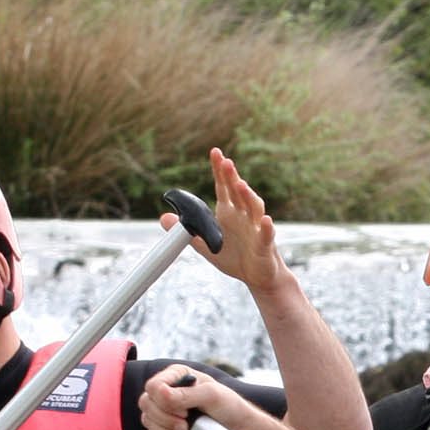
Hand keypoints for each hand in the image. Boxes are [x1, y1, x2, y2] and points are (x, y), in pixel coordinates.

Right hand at [138, 364, 234, 429]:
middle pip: (146, 404)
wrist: (236, 428)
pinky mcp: (164, 428)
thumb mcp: (212, 395)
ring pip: (147, 421)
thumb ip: (187, 394)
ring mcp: (163, 410)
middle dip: (166, 418)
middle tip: (186, 423)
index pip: (153, 386)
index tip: (185, 410)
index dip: (164, 401)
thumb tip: (162, 395)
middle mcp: (166, 390)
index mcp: (175, 375)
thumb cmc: (227, 405)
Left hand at [171, 147, 285, 295]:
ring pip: (254, 209)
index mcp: (229, 213)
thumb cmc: (236, 258)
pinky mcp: (265, 246)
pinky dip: (266, 228)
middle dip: (232, 177)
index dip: (219, 170)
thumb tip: (163, 218)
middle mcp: (244, 216)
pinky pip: (266, 235)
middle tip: (225, 162)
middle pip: (238, 192)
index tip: (215, 152)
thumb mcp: (207, 246)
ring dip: (248, 197)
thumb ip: (189, 231)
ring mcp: (255, 229)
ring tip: (241, 186)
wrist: (259, 277)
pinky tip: (265, 220)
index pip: (224, 187)